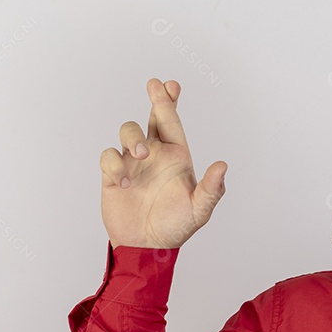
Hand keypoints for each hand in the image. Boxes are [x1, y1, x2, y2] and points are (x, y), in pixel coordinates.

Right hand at [99, 78, 226, 248]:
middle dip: (155, 100)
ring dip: (133, 137)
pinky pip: (108, 157)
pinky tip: (126, 184)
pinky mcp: (113, 175)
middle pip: (151, 118)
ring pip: (127, 132)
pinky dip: (115, 165)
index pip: (173, 123)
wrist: (146, 246)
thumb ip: (211, 189)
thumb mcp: (199, 210)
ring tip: (141, 154)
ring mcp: (132, 163)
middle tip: (155, 84)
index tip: (170, 85)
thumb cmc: (175, 227)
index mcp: (176, 157)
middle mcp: (154, 155)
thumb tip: (223, 165)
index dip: (170, 102)